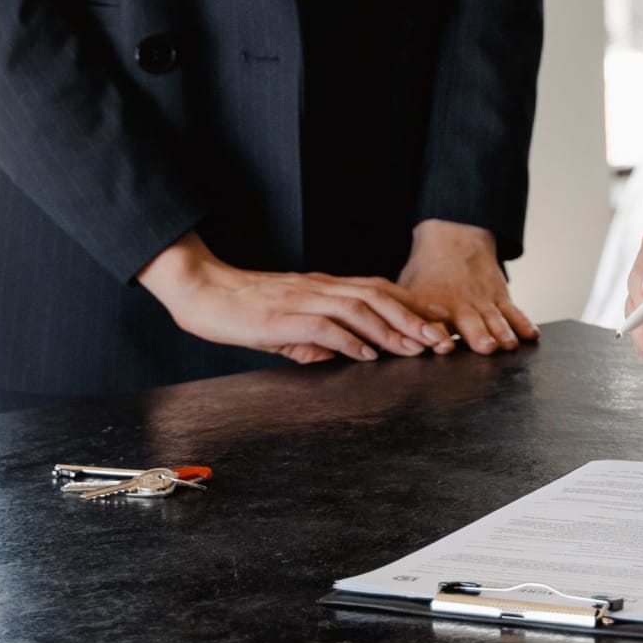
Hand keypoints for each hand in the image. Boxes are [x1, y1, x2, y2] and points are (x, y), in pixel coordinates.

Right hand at [137, 231, 454, 366]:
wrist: (200, 289)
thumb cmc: (238, 307)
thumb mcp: (283, 325)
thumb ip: (310, 338)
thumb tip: (333, 355)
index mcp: (321, 287)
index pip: (376, 290)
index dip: (410, 306)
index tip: (437, 325)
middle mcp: (318, 287)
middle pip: (378, 296)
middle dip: (414, 318)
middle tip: (442, 339)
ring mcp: (301, 299)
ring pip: (358, 309)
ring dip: (392, 329)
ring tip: (417, 348)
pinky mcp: (281, 316)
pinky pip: (324, 326)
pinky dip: (350, 340)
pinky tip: (368, 354)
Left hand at [396, 220, 537, 356]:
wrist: (454, 240)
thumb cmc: (425, 275)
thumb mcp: (407, 291)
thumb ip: (400, 320)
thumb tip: (379, 347)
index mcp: (434, 305)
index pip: (435, 323)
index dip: (438, 335)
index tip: (443, 346)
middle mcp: (461, 305)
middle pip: (470, 323)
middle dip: (477, 335)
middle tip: (485, 348)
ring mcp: (483, 301)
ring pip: (495, 319)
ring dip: (502, 332)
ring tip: (508, 345)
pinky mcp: (500, 298)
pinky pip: (514, 311)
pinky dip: (523, 323)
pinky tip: (531, 335)